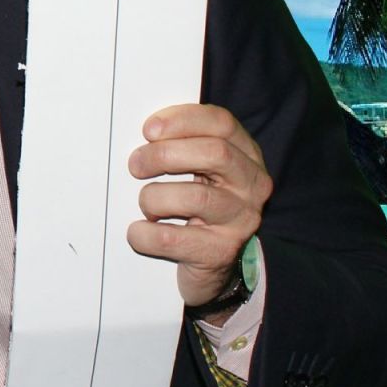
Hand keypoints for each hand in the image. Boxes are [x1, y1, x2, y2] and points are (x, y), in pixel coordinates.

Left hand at [125, 104, 267, 309]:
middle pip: (215, 153)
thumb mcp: (199, 171)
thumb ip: (182, 146)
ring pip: (196, 197)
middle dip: (165, 154)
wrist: (213, 266)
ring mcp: (240, 220)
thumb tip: (145, 135)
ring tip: (145, 204)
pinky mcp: (220, 252)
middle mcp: (251, 185)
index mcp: (245, 155)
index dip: (182, 120)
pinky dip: (146, 234)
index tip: (149, 129)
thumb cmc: (197, 207)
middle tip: (135, 164)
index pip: (221, 123)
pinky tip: (138, 231)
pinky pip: (173, 238)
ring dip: (155, 196)